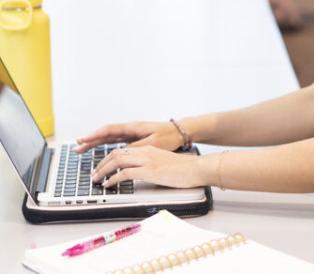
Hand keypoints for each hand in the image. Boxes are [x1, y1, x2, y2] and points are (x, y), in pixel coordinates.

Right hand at [74, 121, 183, 153]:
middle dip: (90, 139)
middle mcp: (130, 129)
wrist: (180, 132)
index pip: (109, 130)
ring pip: (109, 137)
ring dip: (95, 142)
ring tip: (82, 148)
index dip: (95, 135)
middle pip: (106, 133)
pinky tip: (99, 149)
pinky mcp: (134, 138)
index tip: (83, 139)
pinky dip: (105, 144)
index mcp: (133, 127)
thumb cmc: (168, 136)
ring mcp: (131, 133)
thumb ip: (136, 148)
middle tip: (76, 146)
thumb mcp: (152, 143)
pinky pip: (115, 141)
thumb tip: (121, 152)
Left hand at [91, 146, 205, 187]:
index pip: (123, 150)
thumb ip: (150, 165)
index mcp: (149, 149)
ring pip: (117, 160)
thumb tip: (139, 174)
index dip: (109, 158)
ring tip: (97, 179)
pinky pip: (125, 173)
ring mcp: (147, 160)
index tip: (102, 166)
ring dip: (103, 170)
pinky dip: (113, 178)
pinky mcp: (150, 170)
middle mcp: (146, 152)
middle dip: (101, 163)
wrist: (197, 168)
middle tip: (94, 173)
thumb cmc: (184, 169)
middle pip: (117, 153)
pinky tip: (109, 184)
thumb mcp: (164, 163)